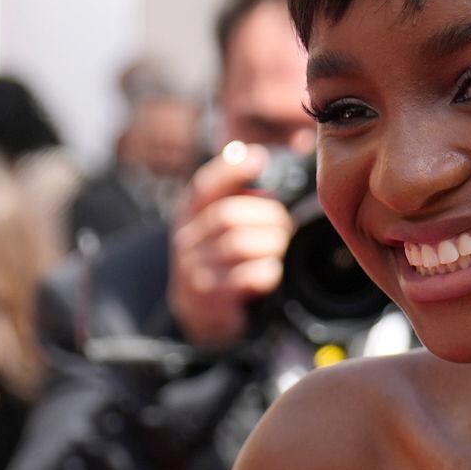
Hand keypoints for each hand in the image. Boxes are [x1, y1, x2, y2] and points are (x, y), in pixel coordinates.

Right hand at [167, 143, 292, 350]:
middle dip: (266, 215)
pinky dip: (267, 272)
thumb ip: (236, 197)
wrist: (196, 310)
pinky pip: (245, 277)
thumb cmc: (217, 259)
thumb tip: (262, 164)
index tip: (259, 159)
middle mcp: (186, 239)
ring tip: (279, 247)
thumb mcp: (217, 226)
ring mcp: (194, 268)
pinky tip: (271, 272)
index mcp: (188, 214)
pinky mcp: (209, 295)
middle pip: (227, 215)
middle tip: (284, 224)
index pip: (205, 186)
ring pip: (238, 245)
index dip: (231, 169)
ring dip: (270, 244)